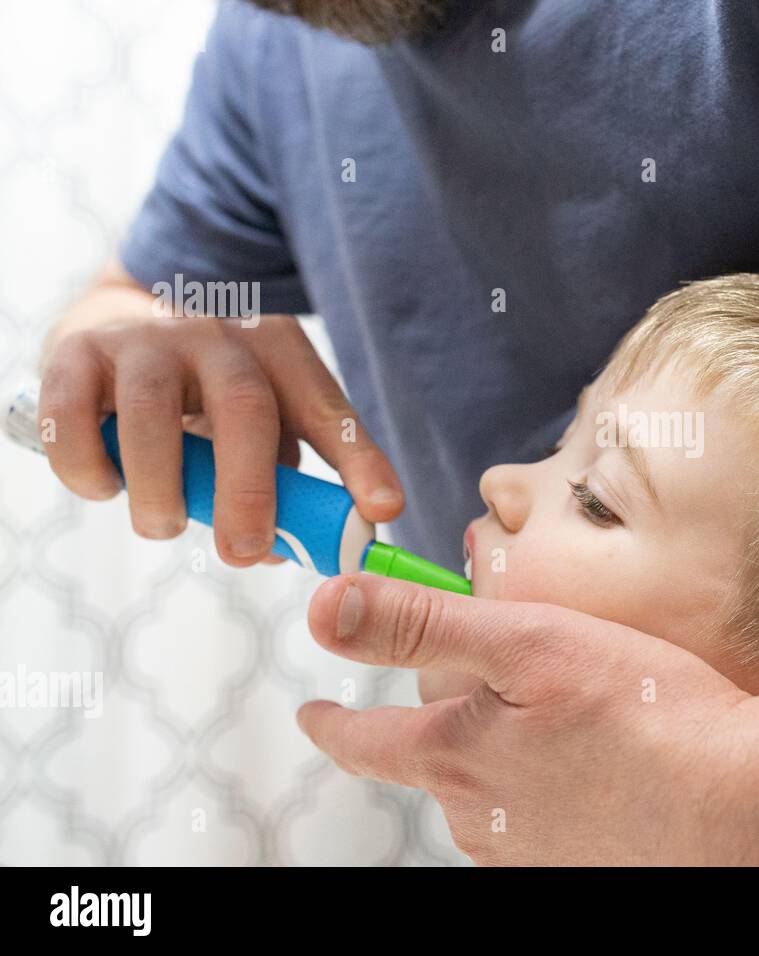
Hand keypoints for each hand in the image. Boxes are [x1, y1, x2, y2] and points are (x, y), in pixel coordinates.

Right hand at [38, 313, 402, 565]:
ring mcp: (146, 339)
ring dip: (161, 490)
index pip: (328, 408)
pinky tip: (104, 489)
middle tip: (245, 553)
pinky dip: (88, 468)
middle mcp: (219, 336)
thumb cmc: (208, 391)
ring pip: (153, 414)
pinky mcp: (75, 353)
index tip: (382, 513)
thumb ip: (280, 479)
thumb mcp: (262, 418)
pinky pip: (74, 417)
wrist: (120, 316)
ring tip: (162, 528)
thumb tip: (279, 553)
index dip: (360, 461)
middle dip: (249, 492)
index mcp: (279, 353)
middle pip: (245, 408)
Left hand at [296, 574, 758, 864]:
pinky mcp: (579, 869)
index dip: (333, 724)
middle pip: (437, 759)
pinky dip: (554, 786)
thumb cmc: (646, 716)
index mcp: (456, 757)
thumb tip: (323, 607)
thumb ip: (421, 624)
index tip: (313, 715)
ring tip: (564, 721)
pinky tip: (599, 766)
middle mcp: (480, 821)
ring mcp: (530, 856)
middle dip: (448, 719)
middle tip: (496, 680)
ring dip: (506, 754)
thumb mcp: (527, 643)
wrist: (744, 807)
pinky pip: (541, 820)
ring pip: (492, 791)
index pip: (363, 743)